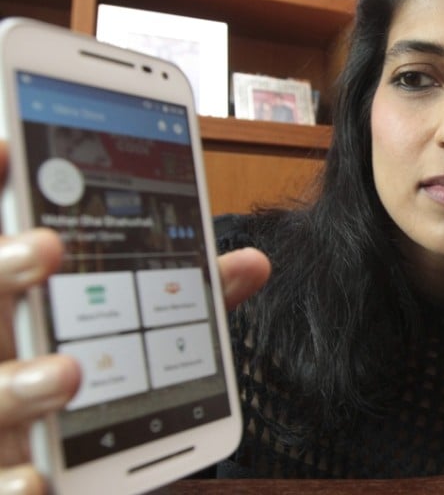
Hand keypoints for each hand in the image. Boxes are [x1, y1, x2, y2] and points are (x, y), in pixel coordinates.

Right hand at [0, 144, 269, 494]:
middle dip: (4, 268)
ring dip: (21, 380)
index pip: (1, 243)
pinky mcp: (1, 473)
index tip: (13, 146)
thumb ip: (188, 304)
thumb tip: (254, 263)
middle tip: (48, 247)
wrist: (71, 480)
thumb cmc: (93, 400)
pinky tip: (42, 478)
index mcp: (21, 307)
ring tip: (72, 371)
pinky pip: (1, 481)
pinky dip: (16, 483)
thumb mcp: (145, 342)